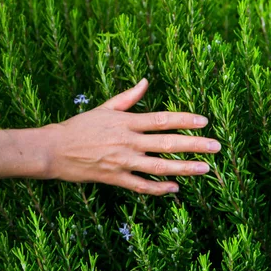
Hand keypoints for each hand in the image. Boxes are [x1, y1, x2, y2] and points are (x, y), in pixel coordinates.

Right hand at [43, 79, 220, 195]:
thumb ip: (128, 97)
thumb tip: (146, 82)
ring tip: (205, 169)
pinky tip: (175, 188)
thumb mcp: (104, 108)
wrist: (54, 149)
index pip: (162, 119)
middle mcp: (127, 142)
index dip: (184, 119)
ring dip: (184, 168)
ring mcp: (122, 162)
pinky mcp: (115, 178)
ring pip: (159, 167)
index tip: (204, 121)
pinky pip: (141, 186)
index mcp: (126, 122)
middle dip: (194, 145)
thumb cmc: (80, 127)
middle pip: (167, 143)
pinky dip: (159, 189)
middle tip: (216, 147)